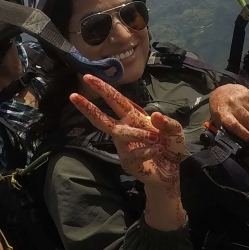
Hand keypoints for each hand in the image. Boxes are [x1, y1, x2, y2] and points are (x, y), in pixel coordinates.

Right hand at [70, 75, 186, 189]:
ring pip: (120, 134)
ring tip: (156, 138)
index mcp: (133, 117)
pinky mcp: (127, 162)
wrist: (172, 172)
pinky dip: (149, 151)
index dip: (103, 89)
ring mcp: (124, 147)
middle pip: (102, 118)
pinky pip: (134, 153)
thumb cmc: (170, 146)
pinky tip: (158, 152)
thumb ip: (168, 122)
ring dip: (137, 133)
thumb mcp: (175, 131)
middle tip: (73, 96)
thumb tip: (154, 114)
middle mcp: (125, 130)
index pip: (116, 100)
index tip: (88, 77)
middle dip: (88, 107)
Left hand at [208, 84, 248, 140]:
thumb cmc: (220, 108)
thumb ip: (226, 129)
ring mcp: (241, 97)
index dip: (242, 132)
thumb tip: (237, 138)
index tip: (248, 137)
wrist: (221, 92)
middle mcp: (232, 104)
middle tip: (246, 125)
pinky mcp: (248, 93)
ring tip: (247, 117)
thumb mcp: (218, 120)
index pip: (234, 124)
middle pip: (248, 120)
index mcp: (223, 113)